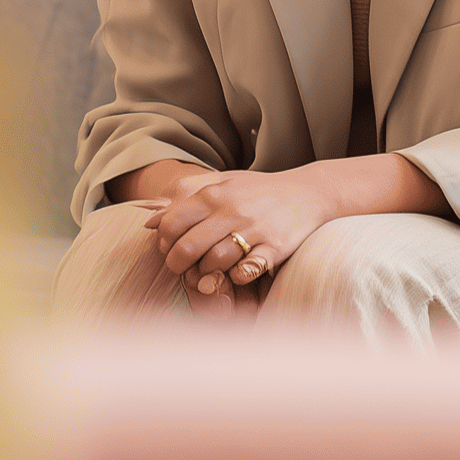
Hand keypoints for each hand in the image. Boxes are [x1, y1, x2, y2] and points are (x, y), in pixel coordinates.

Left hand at [145, 166, 337, 296]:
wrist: (310, 193)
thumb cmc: (260, 190)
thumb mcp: (224, 182)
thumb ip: (187, 196)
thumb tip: (148, 219)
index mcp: (215, 193)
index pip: (171, 224)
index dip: (164, 242)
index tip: (170, 248)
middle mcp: (232, 210)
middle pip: (188, 247)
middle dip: (178, 265)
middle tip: (182, 269)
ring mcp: (255, 229)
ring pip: (214, 262)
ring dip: (206, 273)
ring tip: (209, 272)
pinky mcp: (275, 247)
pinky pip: (246, 270)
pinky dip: (237, 276)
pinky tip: (237, 271)